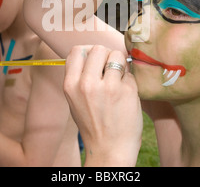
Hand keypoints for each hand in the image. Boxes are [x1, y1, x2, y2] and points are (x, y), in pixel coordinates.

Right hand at [63, 45, 142, 166]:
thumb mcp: (74, 101)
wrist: (110, 150)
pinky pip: (130, 72)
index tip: (96, 60)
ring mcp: (108, 87)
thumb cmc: (93, 125)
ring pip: (117, 55)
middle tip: (111, 69)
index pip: (77, 50)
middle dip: (107, 55)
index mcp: (70, 85)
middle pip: (98, 49)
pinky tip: (126, 94)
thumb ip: (79, 77)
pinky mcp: (127, 91)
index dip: (88, 51)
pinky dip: (130, 79)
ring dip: (120, 65)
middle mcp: (86, 84)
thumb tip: (91, 54)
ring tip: (119, 80)